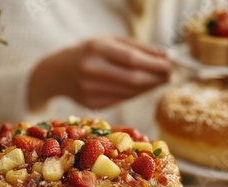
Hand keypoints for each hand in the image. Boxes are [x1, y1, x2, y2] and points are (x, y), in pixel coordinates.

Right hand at [29, 36, 171, 109]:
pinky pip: (121, 99)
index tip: (172, 64)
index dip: (155, 64)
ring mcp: (90, 90)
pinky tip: (141, 87)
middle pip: (133, 79)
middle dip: (156, 78)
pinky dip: (135, 94)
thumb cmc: (87, 53)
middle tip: (170, 75)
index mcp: (95, 48)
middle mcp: (91, 70)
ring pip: (130, 92)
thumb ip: (136, 47)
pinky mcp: (92, 104)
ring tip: (159, 80)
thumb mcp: (107, 41)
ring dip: (148, 87)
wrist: (56, 73)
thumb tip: (165, 57)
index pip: (132, 59)